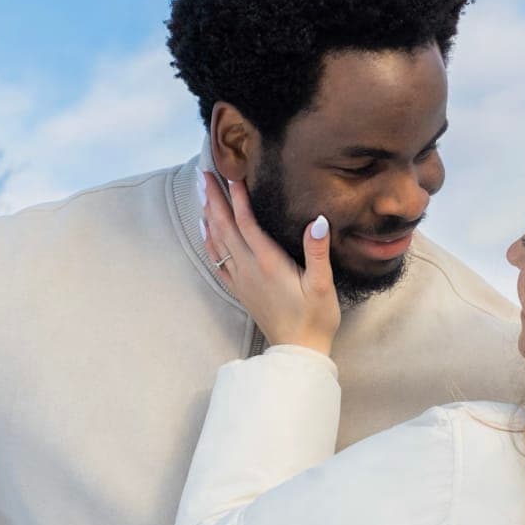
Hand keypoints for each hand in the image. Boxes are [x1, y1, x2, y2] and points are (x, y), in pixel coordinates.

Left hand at [201, 174, 340, 354]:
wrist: (297, 351)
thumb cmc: (315, 317)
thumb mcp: (322, 284)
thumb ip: (317, 252)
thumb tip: (318, 221)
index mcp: (268, 263)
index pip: (247, 223)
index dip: (238, 198)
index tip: (232, 174)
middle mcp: (249, 268)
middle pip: (225, 227)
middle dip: (214, 198)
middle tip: (205, 173)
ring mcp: (241, 279)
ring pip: (218, 241)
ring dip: (208, 214)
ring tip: (202, 192)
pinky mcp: (240, 289)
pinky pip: (217, 259)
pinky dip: (209, 240)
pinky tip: (205, 229)